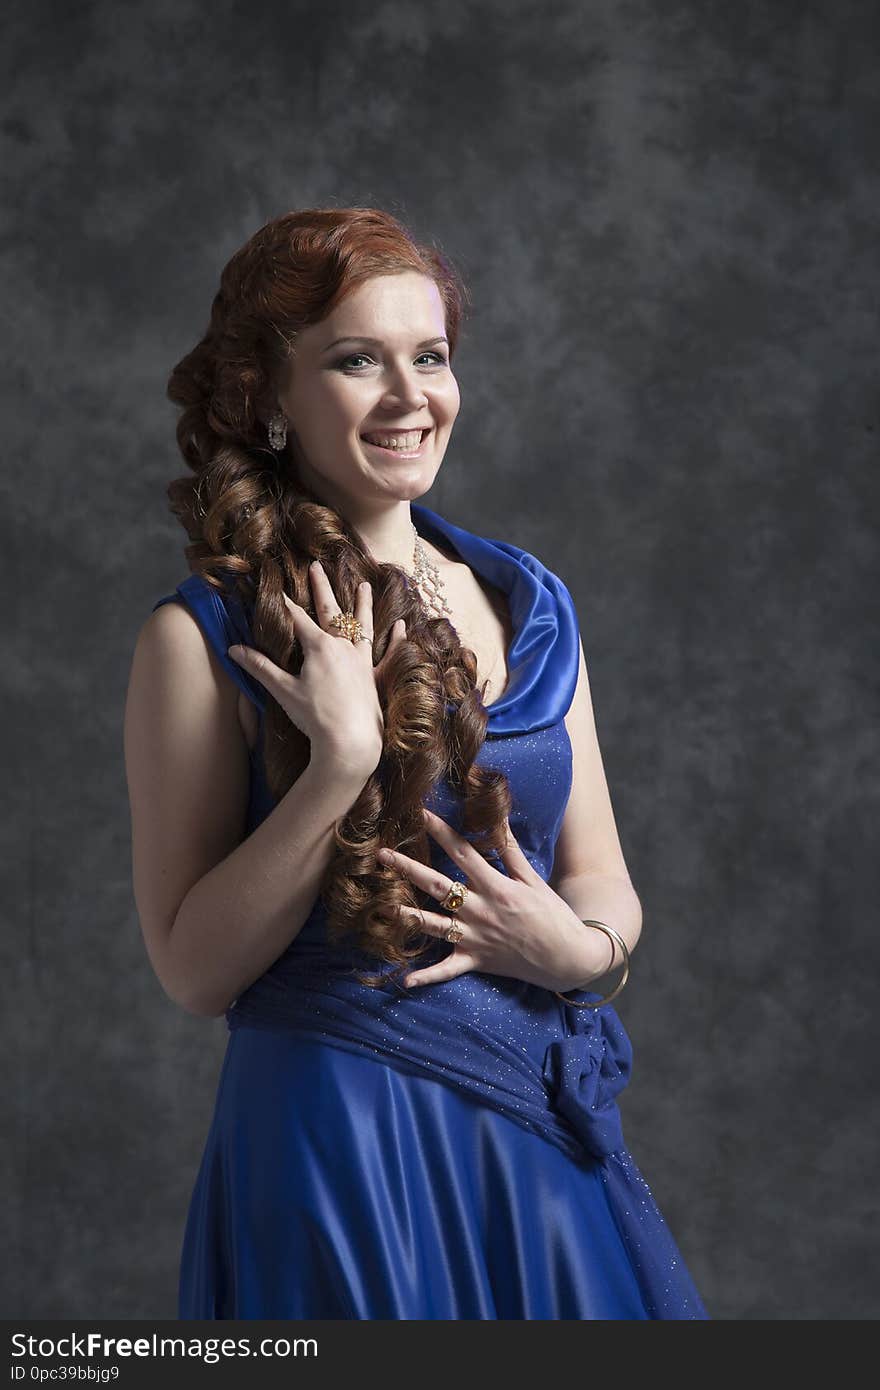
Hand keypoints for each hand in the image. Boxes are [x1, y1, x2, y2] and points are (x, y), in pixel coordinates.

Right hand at [228, 560, 405, 775]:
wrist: (350, 742)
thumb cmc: (315, 717)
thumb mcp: (283, 691)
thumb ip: (260, 667)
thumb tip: (234, 650)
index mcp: (319, 647)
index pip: (297, 618)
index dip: (284, 603)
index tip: (275, 587)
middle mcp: (343, 647)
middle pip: (331, 611)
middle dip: (321, 588)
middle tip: (317, 567)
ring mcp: (362, 661)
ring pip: (362, 626)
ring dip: (362, 605)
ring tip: (363, 586)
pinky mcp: (375, 678)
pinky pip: (388, 654)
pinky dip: (396, 640)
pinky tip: (402, 626)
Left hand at [378, 807, 609, 990]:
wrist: (569, 957)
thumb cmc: (553, 915)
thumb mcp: (533, 880)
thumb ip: (510, 850)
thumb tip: (498, 818)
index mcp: (496, 887)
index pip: (462, 853)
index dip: (440, 831)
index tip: (420, 813)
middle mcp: (480, 911)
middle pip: (437, 886)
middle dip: (408, 868)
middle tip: (381, 854)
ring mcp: (475, 938)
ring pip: (434, 926)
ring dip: (408, 916)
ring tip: (384, 906)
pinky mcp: (476, 961)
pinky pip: (448, 970)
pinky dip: (428, 977)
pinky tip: (407, 981)